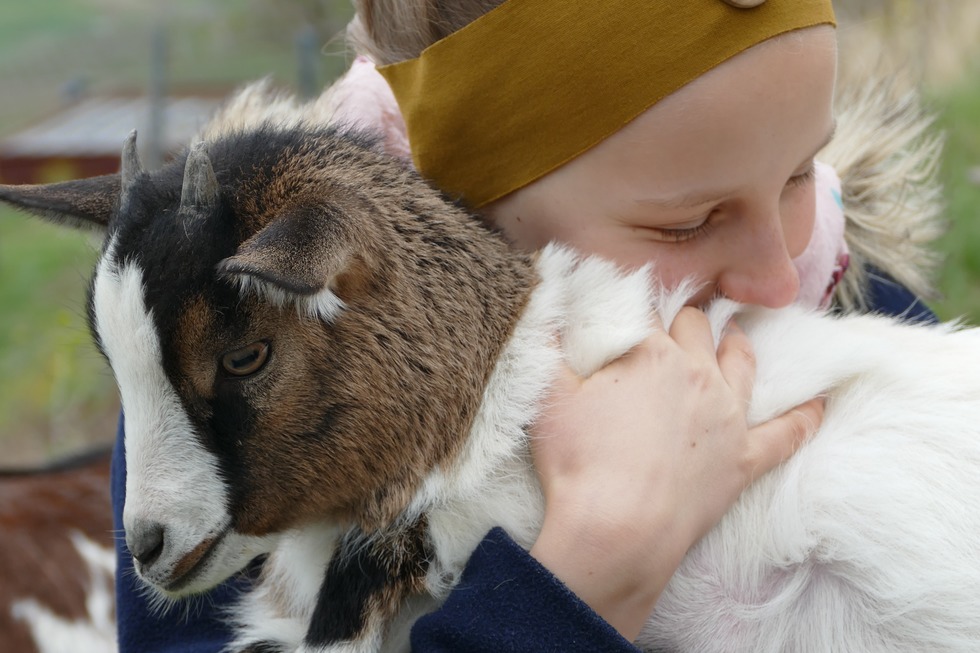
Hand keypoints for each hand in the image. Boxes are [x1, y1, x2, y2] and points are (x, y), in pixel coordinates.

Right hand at [528, 306, 822, 640]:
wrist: (617, 529)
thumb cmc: (578, 460)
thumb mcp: (548, 394)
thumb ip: (547, 344)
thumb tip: (540, 305)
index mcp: (649, 351)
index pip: (648, 308)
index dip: (639, 300)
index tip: (633, 297)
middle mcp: (696, 373)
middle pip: (696, 326)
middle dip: (686, 317)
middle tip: (677, 317)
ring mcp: (726, 416)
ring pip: (740, 363)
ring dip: (737, 345)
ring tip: (735, 335)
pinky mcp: (744, 459)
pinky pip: (787, 433)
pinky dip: (805, 417)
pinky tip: (821, 403)